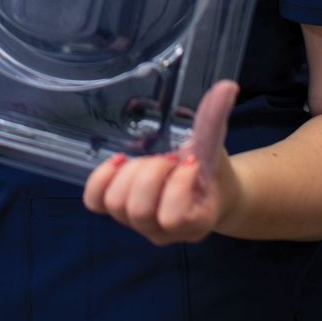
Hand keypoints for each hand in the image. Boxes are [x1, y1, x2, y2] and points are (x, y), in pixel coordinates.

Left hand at [82, 81, 240, 245]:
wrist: (210, 193)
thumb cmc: (213, 172)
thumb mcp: (216, 148)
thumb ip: (215, 121)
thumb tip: (226, 86)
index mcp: (195, 223)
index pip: (174, 216)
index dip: (178, 184)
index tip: (191, 162)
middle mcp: (163, 233)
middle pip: (138, 210)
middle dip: (151, 174)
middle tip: (168, 158)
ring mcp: (139, 225)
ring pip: (116, 205)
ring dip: (131, 174)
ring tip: (149, 160)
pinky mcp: (119, 212)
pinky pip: (95, 202)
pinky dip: (102, 178)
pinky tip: (119, 160)